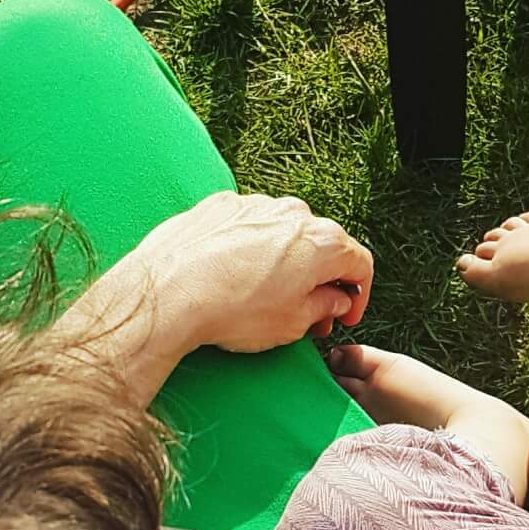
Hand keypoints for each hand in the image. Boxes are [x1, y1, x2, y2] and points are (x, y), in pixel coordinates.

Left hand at [138, 192, 373, 353]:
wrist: (169, 293)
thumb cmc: (233, 311)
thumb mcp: (292, 324)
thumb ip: (323, 308)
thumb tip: (334, 300)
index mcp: (323, 242)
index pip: (359, 263)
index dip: (358, 295)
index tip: (346, 316)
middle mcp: (294, 213)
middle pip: (322, 246)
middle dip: (321, 280)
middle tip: (309, 314)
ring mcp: (255, 204)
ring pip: (284, 233)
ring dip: (285, 262)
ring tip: (267, 296)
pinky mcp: (220, 205)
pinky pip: (248, 226)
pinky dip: (250, 249)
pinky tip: (233, 276)